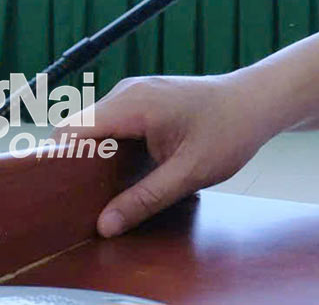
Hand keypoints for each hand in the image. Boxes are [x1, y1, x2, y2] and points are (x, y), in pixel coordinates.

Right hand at [61, 72, 277, 235]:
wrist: (258, 101)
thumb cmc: (230, 131)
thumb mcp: (188, 173)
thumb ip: (145, 199)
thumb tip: (105, 225)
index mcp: (133, 104)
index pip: (72, 131)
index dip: (59, 163)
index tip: (61, 195)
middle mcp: (128, 92)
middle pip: (80, 132)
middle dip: (77, 166)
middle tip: (84, 203)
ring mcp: (135, 93)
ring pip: (96, 130)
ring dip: (96, 160)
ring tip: (104, 192)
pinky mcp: (144, 100)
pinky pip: (113, 126)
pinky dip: (113, 150)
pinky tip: (125, 175)